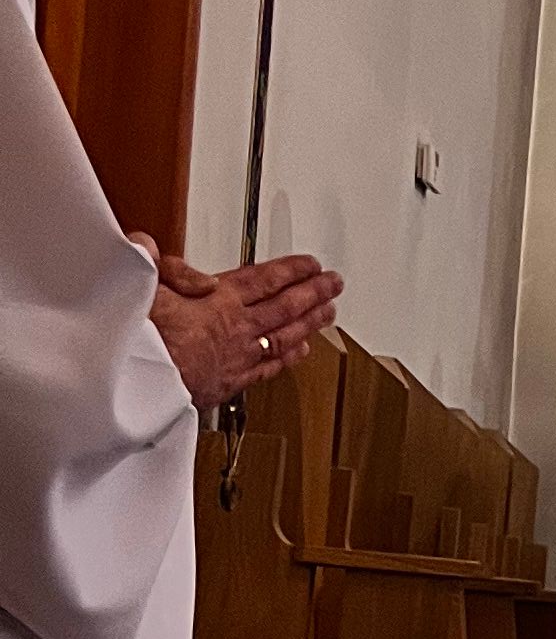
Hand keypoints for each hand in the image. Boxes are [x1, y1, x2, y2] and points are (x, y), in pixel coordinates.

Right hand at [142, 246, 342, 407]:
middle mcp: (236, 327)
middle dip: (313, 292)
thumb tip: (161, 252)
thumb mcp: (141, 286)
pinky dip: (288, 358)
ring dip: (310, 323)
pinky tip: (301, 352)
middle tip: (334, 283)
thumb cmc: (139, 339)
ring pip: (284, 336)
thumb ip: (157, 264)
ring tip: (329, 312)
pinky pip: (269, 367)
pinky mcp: (230, 382)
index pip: (264, 279)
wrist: (137, 386)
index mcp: (218, 300)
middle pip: (285, 306)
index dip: (291, 270)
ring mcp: (237, 356)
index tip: (310, 265)